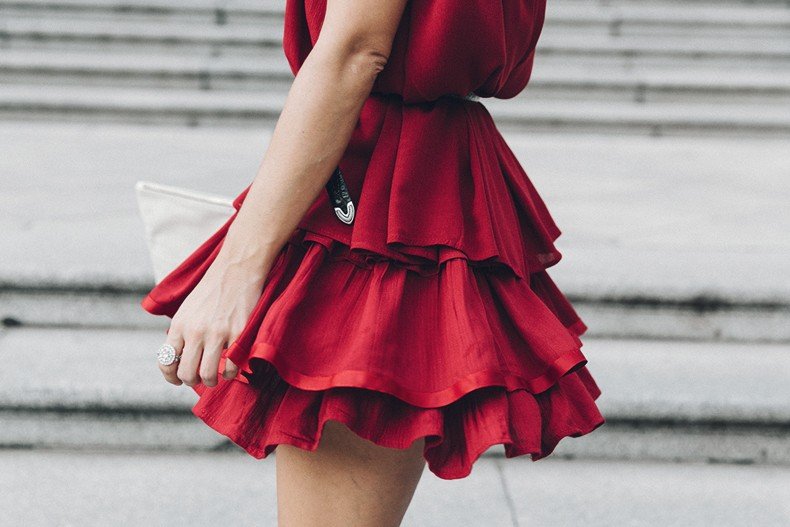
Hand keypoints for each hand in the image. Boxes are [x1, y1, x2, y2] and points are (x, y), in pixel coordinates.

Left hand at [157, 250, 274, 387]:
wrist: (236, 269)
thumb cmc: (213, 289)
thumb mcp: (188, 308)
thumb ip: (182, 332)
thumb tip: (181, 358)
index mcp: (179, 325)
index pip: (166, 361)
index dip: (171, 377)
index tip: (178, 380)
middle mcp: (195, 331)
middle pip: (186, 374)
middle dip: (193, 381)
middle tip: (201, 378)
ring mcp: (217, 334)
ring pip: (208, 375)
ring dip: (212, 381)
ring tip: (218, 376)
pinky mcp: (239, 334)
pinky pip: (232, 367)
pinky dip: (232, 372)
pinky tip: (233, 366)